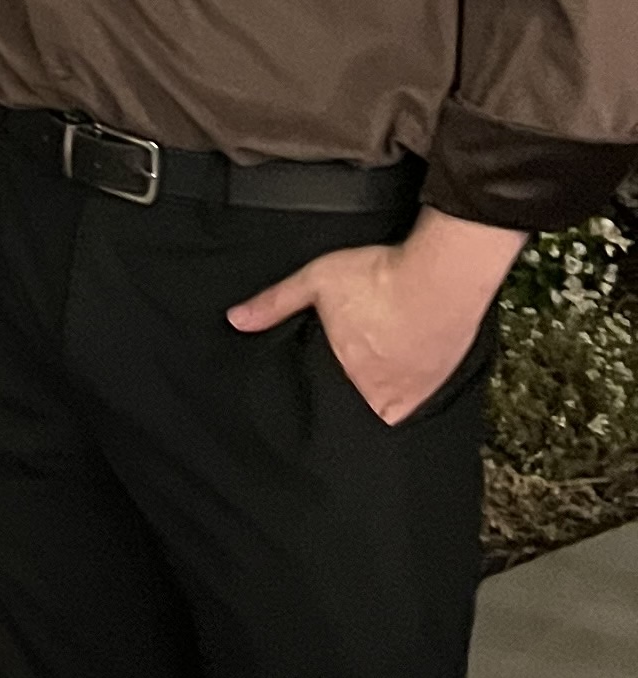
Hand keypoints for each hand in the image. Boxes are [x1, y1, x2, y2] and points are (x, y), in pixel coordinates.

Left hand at [226, 208, 523, 424]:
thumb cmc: (380, 277)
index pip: (327, 397)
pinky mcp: (443, 379)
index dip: (323, 389)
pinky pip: (422, 396)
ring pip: (393, 402)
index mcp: (348, 375)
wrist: (443, 274)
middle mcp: (382, 392)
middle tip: (351, 369)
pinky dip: (413, 388)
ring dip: (385, 390)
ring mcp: (416, 389)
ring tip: (378, 368)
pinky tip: (407, 371)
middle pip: (360, 402)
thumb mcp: (315, 281)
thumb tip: (235, 320)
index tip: (322, 377)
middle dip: (353, 391)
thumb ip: (275, 303)